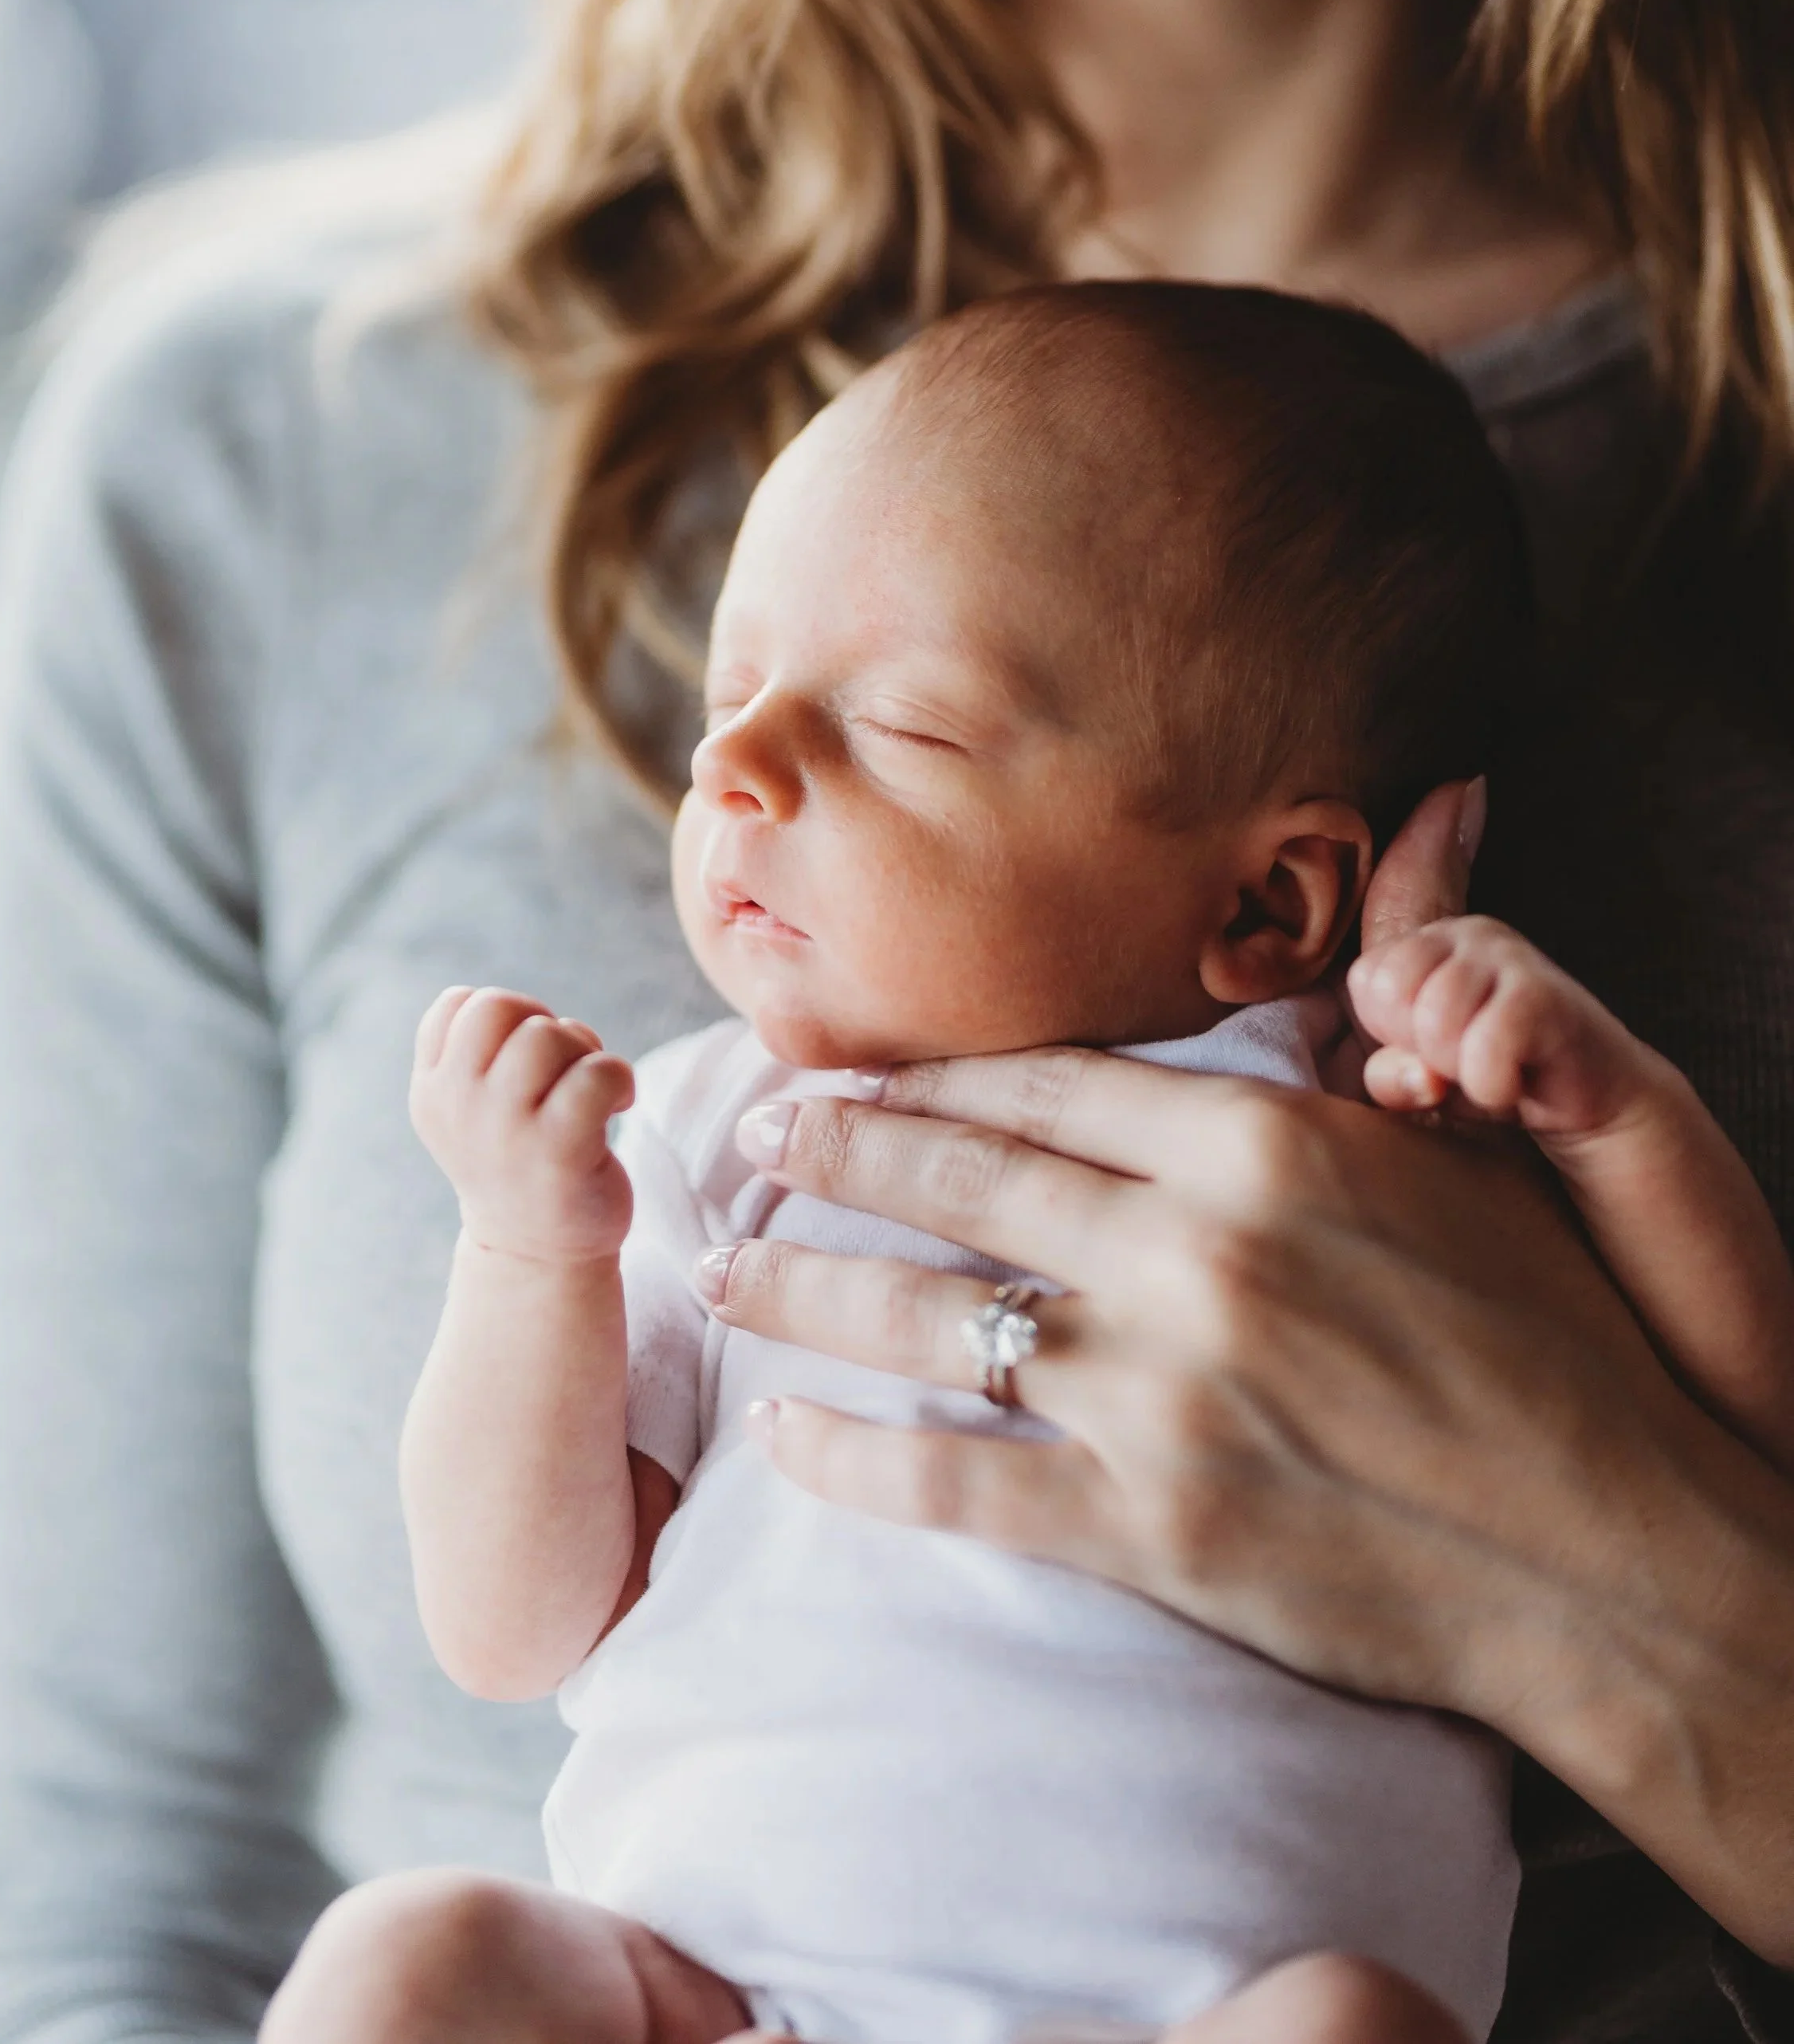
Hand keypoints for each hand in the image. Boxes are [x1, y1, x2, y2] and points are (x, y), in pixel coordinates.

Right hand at [410, 986, 635, 1260]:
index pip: (456, 1004)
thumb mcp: (472, 1107)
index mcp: (432, 1092)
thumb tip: (526, 1013)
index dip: (505, 1015)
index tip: (522, 1057)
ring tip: (588, 1090)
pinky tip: (619, 1104)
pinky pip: (596, 1074)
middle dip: (543, 1024)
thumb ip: (478, 1052)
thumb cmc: (517, 1162)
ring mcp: (506, 1132)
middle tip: (562, 1070)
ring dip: (584, 1050)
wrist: (537, 1255)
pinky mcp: (560, 1152)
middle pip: (500, 1007)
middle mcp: (458, 1108)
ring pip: (546, 1035)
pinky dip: (619, 1078)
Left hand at [702, 785, 1793, 1957]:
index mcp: (1266, 1141)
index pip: (1049, 1080)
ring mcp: (1169, 1392)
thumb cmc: (1558, 1340)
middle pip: (964, 1173)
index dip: (933, 1072)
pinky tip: (781, 1433)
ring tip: (726, 1266)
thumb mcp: (1471, 1147)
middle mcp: (1198, 1250)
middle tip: (756, 1137)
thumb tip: (1441, 793)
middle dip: (839, 1150)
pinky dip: (853, 1458)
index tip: (852, 1066)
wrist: (1623, 1556)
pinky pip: (958, 1481)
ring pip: (930, 1313)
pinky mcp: (1159, 1528)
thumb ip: (1404, 995)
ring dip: (807, 1285)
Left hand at [1353, 909, 1649, 1131]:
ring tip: (1497, 1067)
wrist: (1596, 1101)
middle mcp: (1466, 931)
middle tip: (1469, 1060)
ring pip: (1435, 1019)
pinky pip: (1485, 1047)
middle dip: (1423, 1048)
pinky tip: (1519, 1083)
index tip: (1438, 1048)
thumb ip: (1391, 1075)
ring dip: (1462, 1070)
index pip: (1367, 979)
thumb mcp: (1426, 1079)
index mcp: (1429, 939)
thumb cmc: (1501, 1078)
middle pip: (1392, 991)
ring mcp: (1508, 954)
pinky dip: (1494, 1086)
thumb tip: (1419, 1077)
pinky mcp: (1543, 993)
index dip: (1391, 1033)